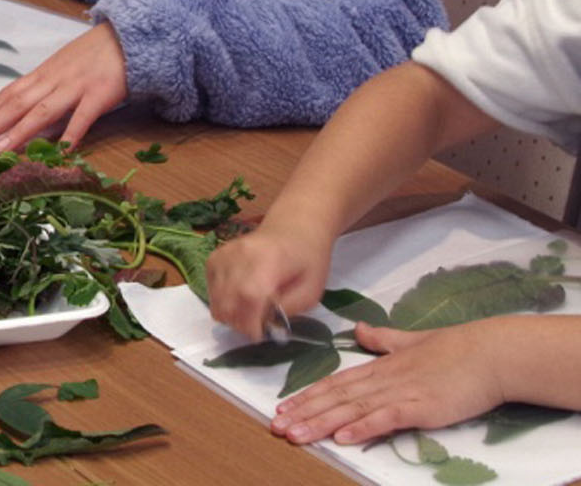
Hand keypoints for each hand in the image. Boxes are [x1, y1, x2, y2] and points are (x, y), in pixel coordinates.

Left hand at [0, 22, 126, 150]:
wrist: (128, 37)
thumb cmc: (95, 53)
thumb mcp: (64, 65)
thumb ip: (47, 85)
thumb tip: (27, 110)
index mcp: (44, 72)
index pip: (10, 92)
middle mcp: (54, 79)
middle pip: (17, 103)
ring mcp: (76, 86)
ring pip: (42, 111)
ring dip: (19, 132)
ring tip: (1, 150)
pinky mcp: (100, 94)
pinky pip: (82, 118)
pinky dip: (70, 135)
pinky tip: (59, 152)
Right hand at [205, 218, 335, 340]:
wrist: (293, 228)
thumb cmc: (307, 260)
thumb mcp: (311, 290)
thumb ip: (288, 309)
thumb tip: (265, 324)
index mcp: (269, 261)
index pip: (249, 295)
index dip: (249, 322)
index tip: (258, 335)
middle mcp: (240, 255)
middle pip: (227, 300)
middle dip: (240, 323)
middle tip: (256, 327)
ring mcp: (224, 254)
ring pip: (215, 298)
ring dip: (230, 315)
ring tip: (249, 314)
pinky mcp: (215, 256)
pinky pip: (210, 288)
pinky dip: (222, 301)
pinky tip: (238, 299)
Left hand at [270, 321, 505, 444]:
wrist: (490, 353)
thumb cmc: (456, 349)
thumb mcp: (411, 342)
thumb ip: (384, 340)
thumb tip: (361, 329)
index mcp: (380, 367)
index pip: (335, 383)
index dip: (307, 396)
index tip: (283, 407)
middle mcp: (383, 380)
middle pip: (335, 398)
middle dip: (304, 413)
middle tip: (276, 426)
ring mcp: (401, 393)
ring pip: (352, 409)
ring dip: (321, 422)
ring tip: (296, 435)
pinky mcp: (421, 407)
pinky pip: (386, 419)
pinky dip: (363, 427)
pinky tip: (343, 437)